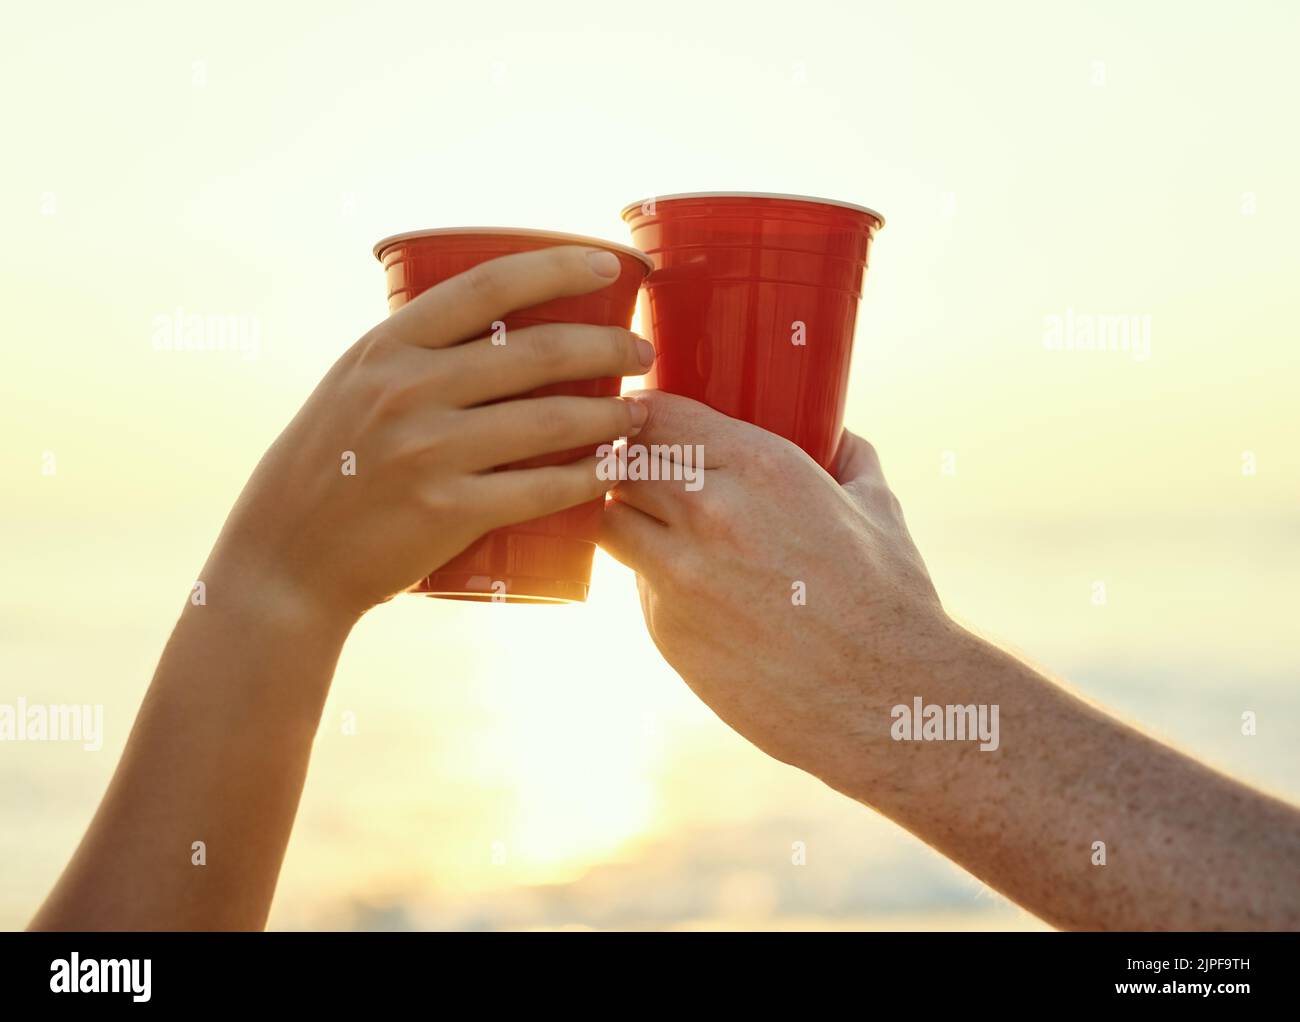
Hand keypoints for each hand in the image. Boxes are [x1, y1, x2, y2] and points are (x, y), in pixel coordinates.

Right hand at [207, 246, 652, 623]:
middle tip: (640, 351)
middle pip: (537, 351)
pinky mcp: (447, 510)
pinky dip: (588, 477)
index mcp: (386, 347)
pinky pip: (542, 487)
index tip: (606, 264)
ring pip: (551, 420)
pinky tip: (611, 469)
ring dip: (611, 414)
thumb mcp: (352, 390)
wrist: (284, 563)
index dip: (556, 267)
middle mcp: (407, 389)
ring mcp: (427, 450)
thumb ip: (413, 360)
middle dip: (607, 345)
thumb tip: (495, 330)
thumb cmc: (323, 472)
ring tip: (638, 412)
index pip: (488, 285)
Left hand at [600, 391, 957, 794]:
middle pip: (620, 464)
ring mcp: (678, 574)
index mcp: (758, 467)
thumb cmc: (888, 599)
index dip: (643, 416)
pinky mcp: (666, 629)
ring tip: (661, 530)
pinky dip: (654, 579)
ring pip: (610, 521)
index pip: (656, 414)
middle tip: (651, 478)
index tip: (647, 425)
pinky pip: (638, 584)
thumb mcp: (877, 507)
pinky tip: (694, 590)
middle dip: (630, 467)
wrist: (884, 698)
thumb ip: (849, 459)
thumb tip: (839, 436)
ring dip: (629, 520)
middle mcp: (707, 512)